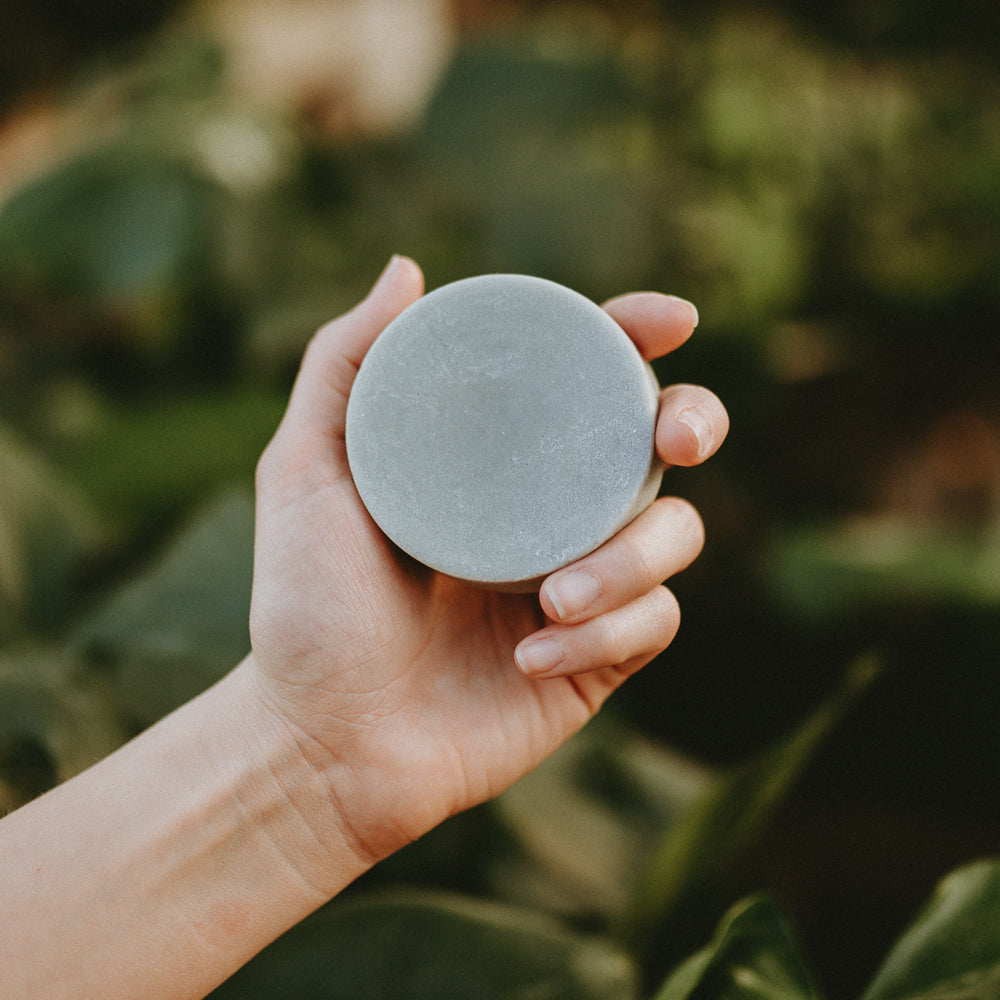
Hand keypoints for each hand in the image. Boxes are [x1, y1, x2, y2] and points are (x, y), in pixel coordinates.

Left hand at [246, 256, 728, 867]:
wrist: (324, 741)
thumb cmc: (309, 606)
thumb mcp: (305, 472)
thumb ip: (344, 366)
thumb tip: (408, 268)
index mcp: (496, 461)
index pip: (582, 380)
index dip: (637, 337)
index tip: (671, 321)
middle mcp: (548, 513)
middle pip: (659, 446)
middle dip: (695, 422)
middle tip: (673, 441)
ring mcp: (581, 584)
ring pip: (675, 537)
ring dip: (632, 560)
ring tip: (552, 598)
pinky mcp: (600, 657)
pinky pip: (653, 625)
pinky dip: (605, 635)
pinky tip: (528, 661)